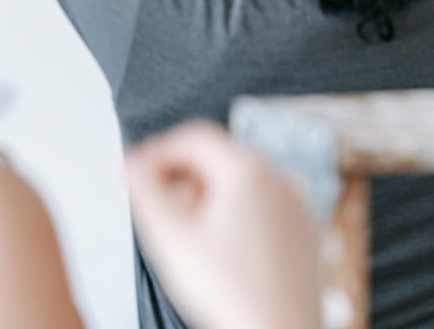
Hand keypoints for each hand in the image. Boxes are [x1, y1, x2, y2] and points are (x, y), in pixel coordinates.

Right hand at [126, 121, 320, 328]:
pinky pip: (262, 206)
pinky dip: (234, 214)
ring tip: (186, 233)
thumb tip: (129, 164)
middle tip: (156, 207)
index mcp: (249, 169)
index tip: (133, 173)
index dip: (157, 151)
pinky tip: (219, 249)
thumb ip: (143, 190)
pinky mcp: (304, 232)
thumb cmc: (231, 297)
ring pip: (241, 182)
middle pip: (218, 158)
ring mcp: (296, 205)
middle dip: (181, 176)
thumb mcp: (170, 238)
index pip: (194, 137)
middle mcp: (279, 178)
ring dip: (206, 196)